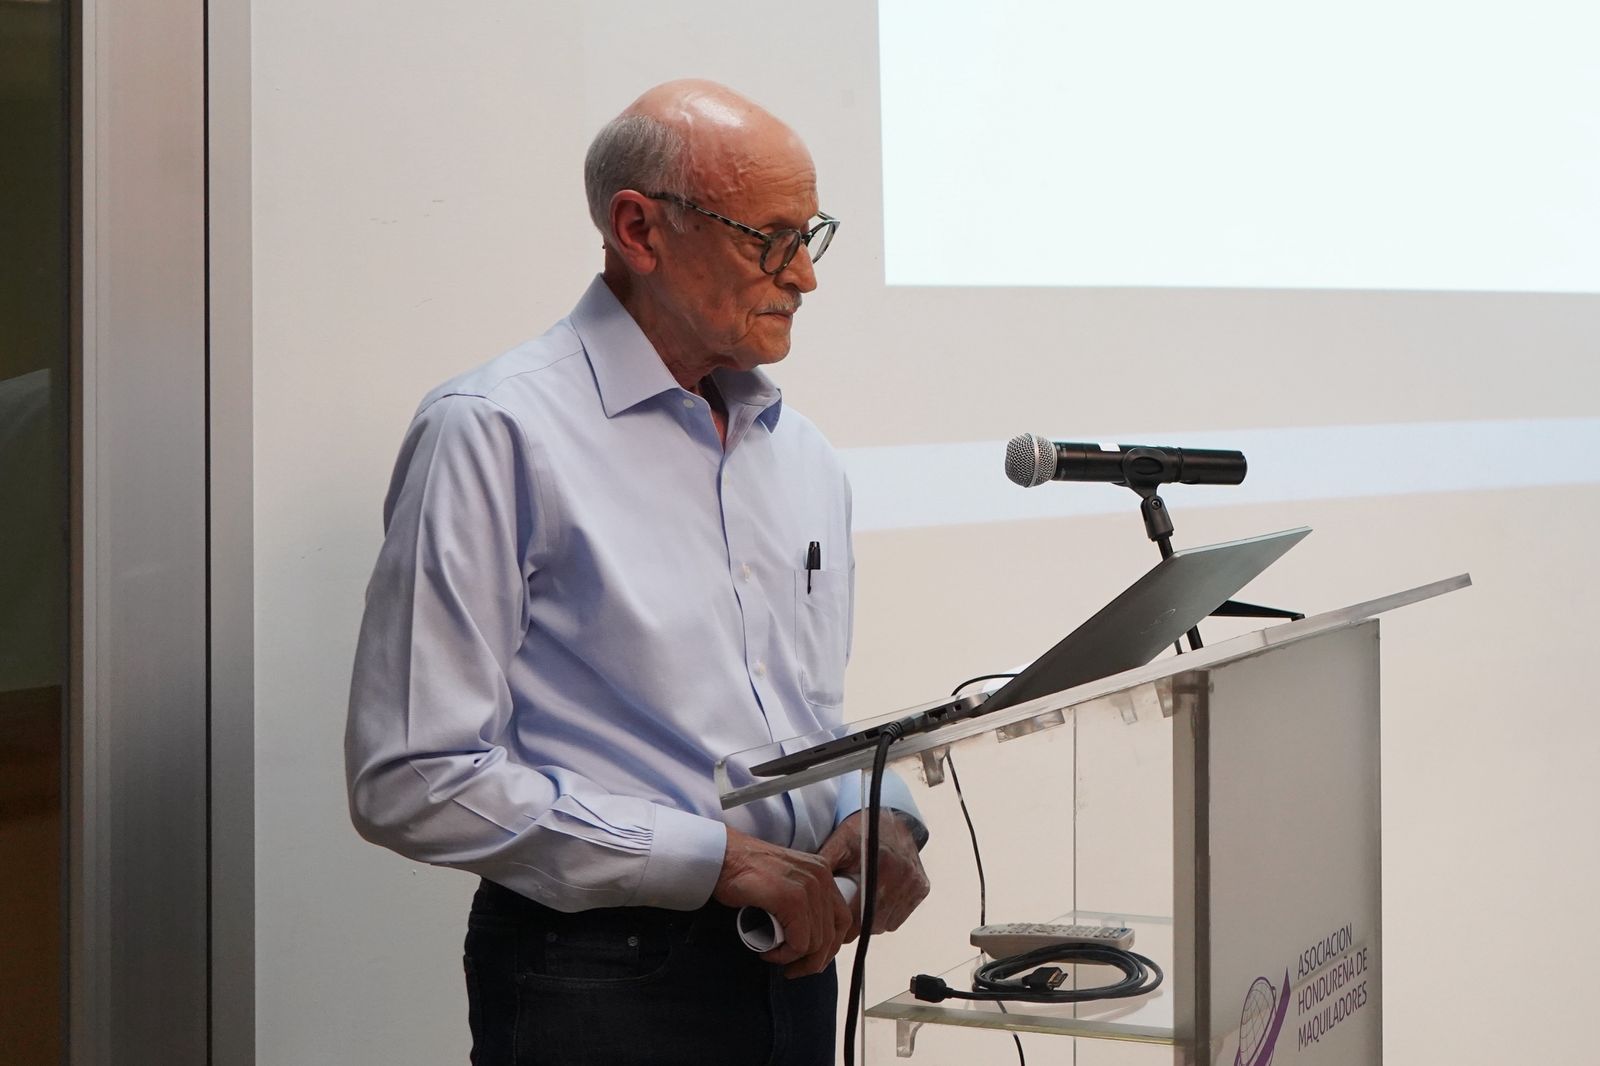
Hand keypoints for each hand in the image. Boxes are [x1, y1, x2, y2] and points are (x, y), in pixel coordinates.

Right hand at [712, 827, 852, 977]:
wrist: (721, 857)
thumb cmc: (744, 872)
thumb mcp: (785, 880)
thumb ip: (802, 899)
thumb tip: (810, 935)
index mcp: (822, 872)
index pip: (842, 920)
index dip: (828, 946)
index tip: (808, 959)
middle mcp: (821, 877)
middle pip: (832, 935)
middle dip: (813, 961)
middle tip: (792, 970)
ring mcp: (808, 887)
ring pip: (815, 943)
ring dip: (794, 958)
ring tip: (773, 956)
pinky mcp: (792, 900)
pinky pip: (799, 943)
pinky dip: (785, 956)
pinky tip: (769, 953)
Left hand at [818, 809, 929, 939]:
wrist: (890, 819)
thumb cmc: (860, 832)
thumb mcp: (839, 843)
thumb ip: (825, 864)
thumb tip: (806, 889)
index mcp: (881, 867)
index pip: (861, 915)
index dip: (845, 925)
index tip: (835, 924)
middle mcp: (903, 877)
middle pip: (875, 922)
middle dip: (858, 925)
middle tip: (845, 917)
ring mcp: (914, 884)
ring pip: (888, 922)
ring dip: (873, 920)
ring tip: (860, 906)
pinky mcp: (922, 888)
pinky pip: (900, 915)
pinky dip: (887, 914)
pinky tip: (877, 900)